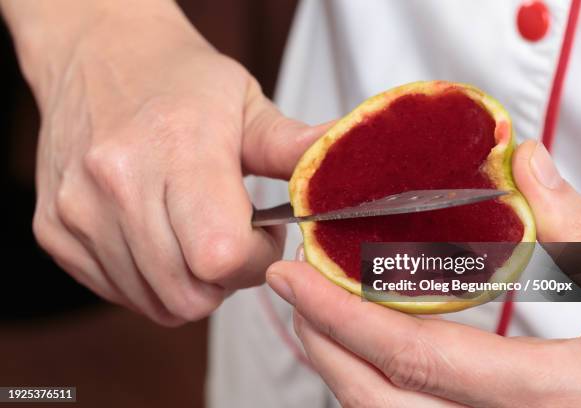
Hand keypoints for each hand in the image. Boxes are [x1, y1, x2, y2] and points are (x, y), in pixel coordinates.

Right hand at [3, 0, 325, 324]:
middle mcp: (117, 185)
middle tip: (232, 240)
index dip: (255, 260)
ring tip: (195, 234)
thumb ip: (294, 148)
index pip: (222, 257)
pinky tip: (160, 237)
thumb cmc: (178, 79)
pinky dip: (150, 279)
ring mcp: (79, 212)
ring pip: (155, 302)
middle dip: (226, 280)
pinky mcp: (55, 230)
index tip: (262, 235)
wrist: (99, 52)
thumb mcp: (246, 103)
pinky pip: (118, 292)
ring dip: (189, 283)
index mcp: (177, 151)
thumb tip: (349, 170)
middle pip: (189, 294)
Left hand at [267, 140, 580, 406]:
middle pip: (383, 407)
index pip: (417, 359)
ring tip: (323, 319)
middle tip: (295, 294)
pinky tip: (376, 354)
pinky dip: (382, 394)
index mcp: (562, 401)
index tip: (295, 277)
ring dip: (345, 374)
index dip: (342, 316)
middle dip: (324, 348)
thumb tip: (526, 162)